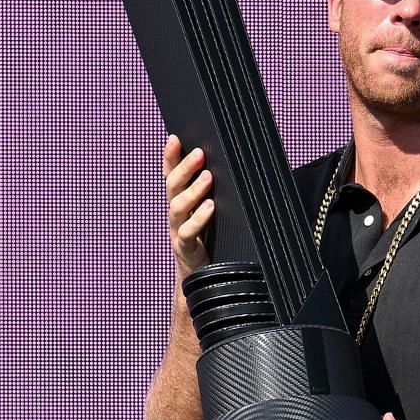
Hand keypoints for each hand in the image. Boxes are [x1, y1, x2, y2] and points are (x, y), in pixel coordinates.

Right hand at [162, 135, 212, 279]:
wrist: (205, 281)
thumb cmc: (215, 243)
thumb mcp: (217, 217)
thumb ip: (223, 197)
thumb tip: (248, 171)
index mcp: (181, 203)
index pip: (171, 175)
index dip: (171, 158)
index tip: (175, 138)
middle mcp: (176, 214)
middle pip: (173, 186)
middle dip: (184, 167)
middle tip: (200, 153)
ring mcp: (177, 231)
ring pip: (178, 206)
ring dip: (193, 190)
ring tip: (209, 176)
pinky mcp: (185, 249)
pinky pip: (188, 232)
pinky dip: (199, 218)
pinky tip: (210, 207)